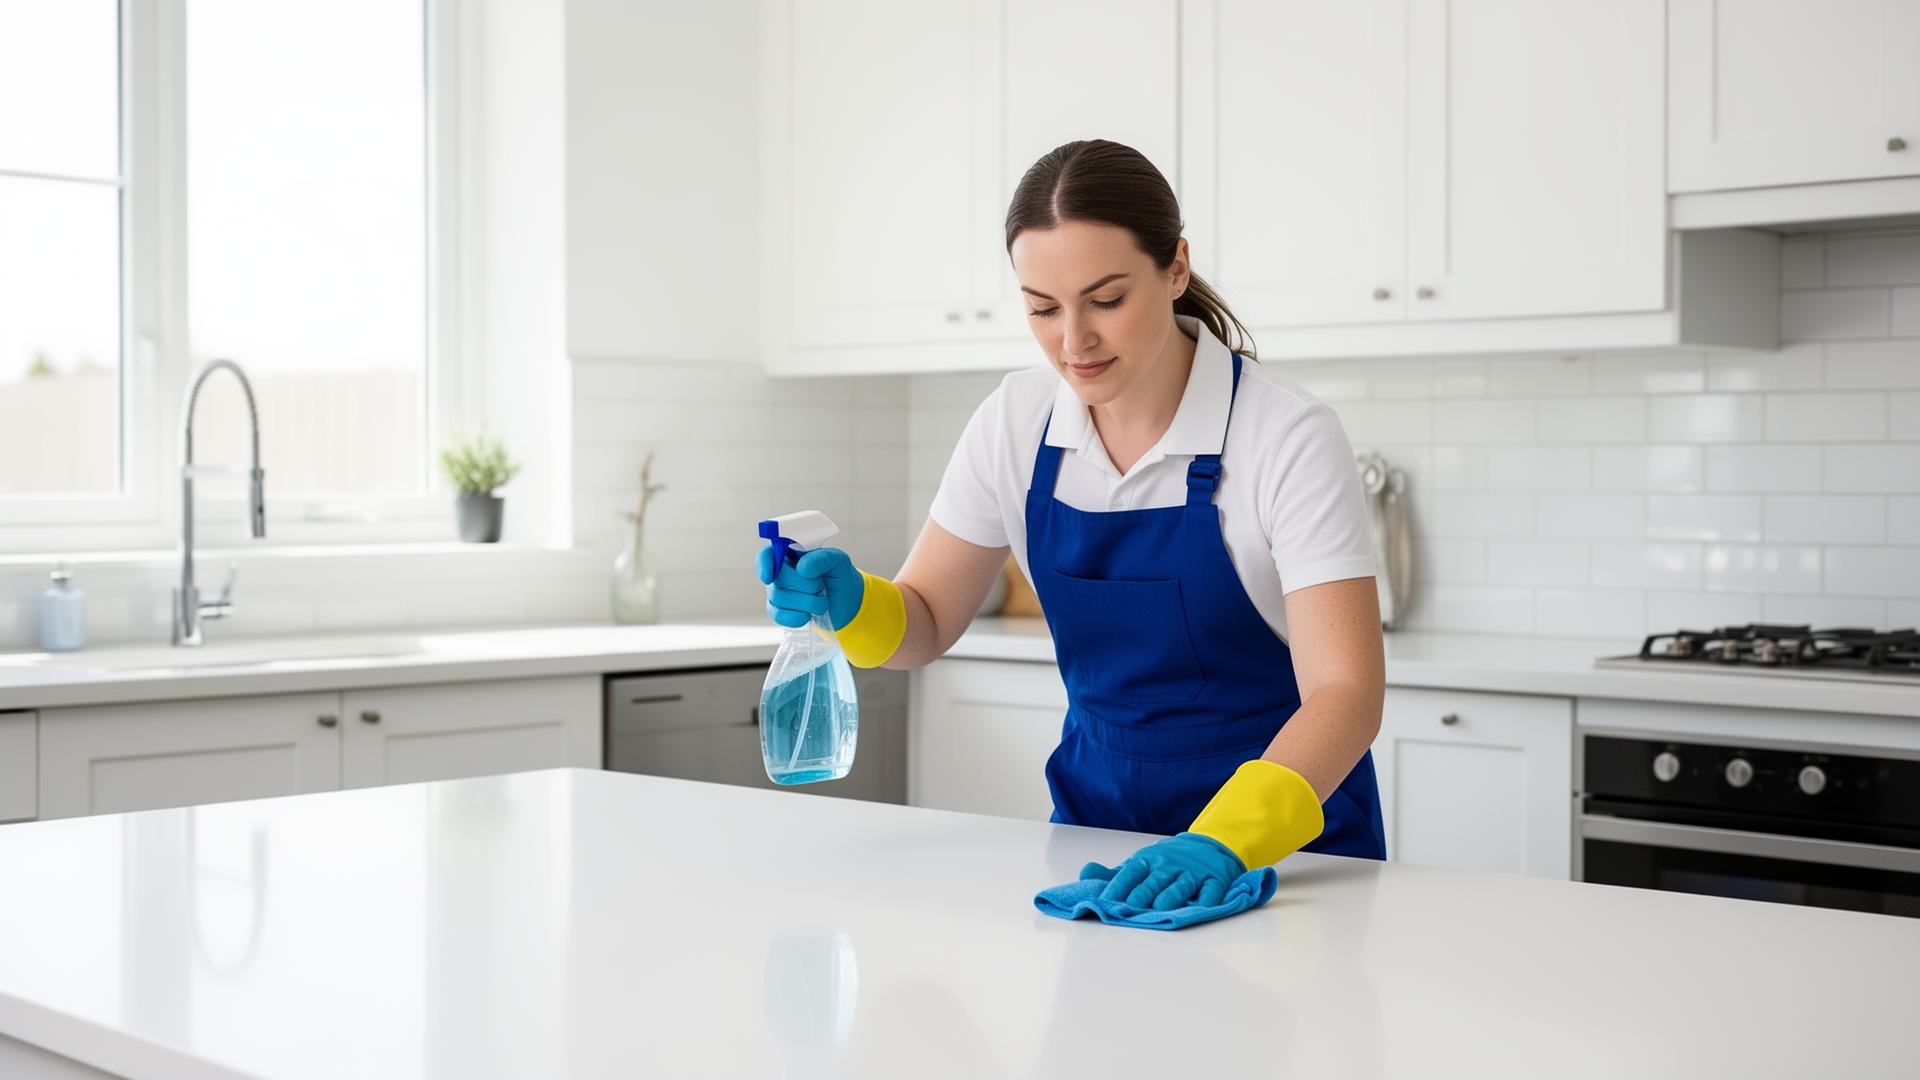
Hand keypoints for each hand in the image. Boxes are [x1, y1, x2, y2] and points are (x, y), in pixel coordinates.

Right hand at [756, 545, 864, 629]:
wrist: (846, 602)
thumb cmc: (838, 576)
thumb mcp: (838, 561)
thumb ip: (823, 558)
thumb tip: (803, 568)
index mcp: (790, 553)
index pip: (766, 554)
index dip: (764, 564)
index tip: (770, 576)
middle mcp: (780, 572)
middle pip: (776, 578)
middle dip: (804, 584)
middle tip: (821, 586)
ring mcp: (778, 593)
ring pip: (779, 598)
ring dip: (808, 601)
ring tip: (822, 600)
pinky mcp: (781, 612)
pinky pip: (780, 616)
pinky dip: (797, 617)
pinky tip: (809, 614)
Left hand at [1089, 832, 1245, 910]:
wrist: (1204, 846)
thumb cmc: (1164, 863)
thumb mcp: (1138, 865)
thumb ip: (1111, 875)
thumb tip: (1084, 873)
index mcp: (1146, 861)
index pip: (1129, 874)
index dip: (1117, 888)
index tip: (1106, 902)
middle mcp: (1168, 865)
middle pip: (1153, 881)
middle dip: (1142, 894)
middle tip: (1130, 908)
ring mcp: (1192, 872)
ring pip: (1181, 885)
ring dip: (1171, 896)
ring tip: (1161, 907)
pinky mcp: (1214, 879)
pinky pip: (1212, 889)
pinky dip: (1209, 898)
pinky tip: (1203, 906)